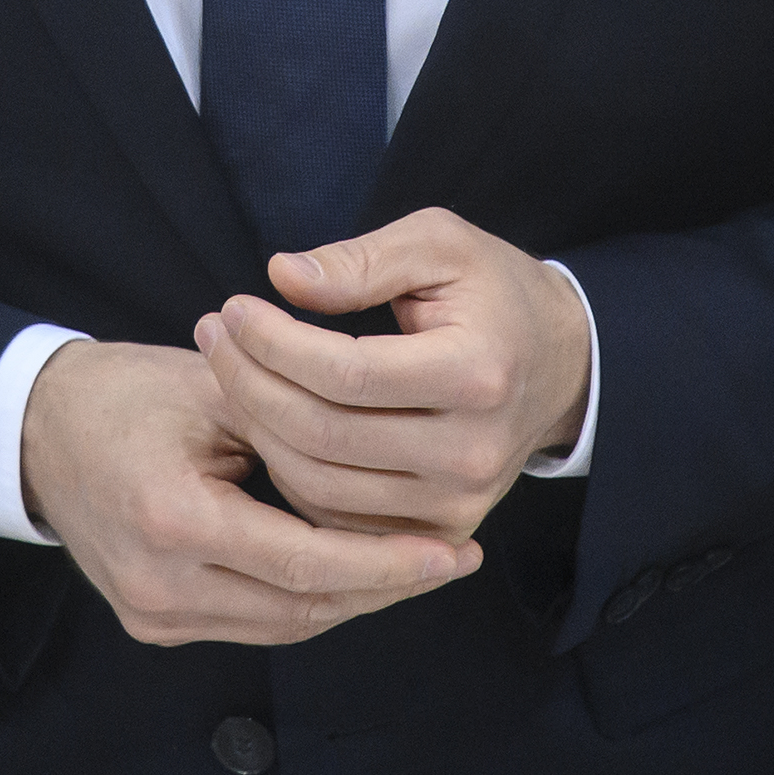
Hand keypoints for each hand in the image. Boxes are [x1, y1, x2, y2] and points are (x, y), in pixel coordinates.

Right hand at [17, 338, 479, 645]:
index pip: (306, 562)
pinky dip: (304, 599)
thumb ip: (296, 427)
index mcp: (174, 519)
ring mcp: (153, 613)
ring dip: (351, 597)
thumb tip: (389, 465)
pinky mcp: (151, 622)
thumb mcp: (216, 387)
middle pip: (303, 607)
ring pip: (283, 624)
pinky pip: (251, 621)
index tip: (452, 550)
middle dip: (385, 586)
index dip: (388, 562)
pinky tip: (351, 569)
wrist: (34, 428)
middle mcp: (161, 584)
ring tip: (417, 564)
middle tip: (453, 558)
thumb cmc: (125, 391)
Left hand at [196, 207, 592, 542]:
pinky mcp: (441, 530)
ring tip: (228, 373)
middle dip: (250, 384)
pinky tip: (267, 424)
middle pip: (325, 436)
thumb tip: (280, 276)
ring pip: (321, 487)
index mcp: (476, 371)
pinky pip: (339, 520)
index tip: (234, 308)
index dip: (274, 343)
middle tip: (213, 337)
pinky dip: (291, 476)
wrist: (560, 364)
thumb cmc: (492, 292)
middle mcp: (470, 451)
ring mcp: (458, 502)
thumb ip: (360, 260)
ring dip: (259, 430)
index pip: (346, 372)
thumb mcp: (438, 244)